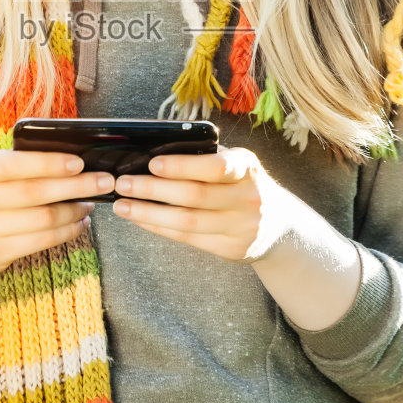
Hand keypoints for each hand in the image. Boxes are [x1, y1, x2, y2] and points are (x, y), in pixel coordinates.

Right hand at [0, 149, 114, 276]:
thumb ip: (26, 162)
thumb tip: (76, 162)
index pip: (16, 163)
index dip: (50, 163)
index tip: (80, 163)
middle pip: (36, 191)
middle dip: (76, 186)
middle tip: (104, 182)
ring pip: (44, 218)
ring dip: (75, 210)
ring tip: (91, 204)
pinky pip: (43, 240)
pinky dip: (68, 231)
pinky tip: (79, 223)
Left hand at [111, 145, 293, 261]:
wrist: (280, 226)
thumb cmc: (245, 185)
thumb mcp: (238, 165)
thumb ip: (207, 158)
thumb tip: (154, 153)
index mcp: (247, 168)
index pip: (216, 167)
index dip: (182, 166)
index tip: (152, 163)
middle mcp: (249, 198)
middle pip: (195, 196)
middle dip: (153, 190)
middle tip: (123, 183)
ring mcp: (242, 227)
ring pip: (187, 222)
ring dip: (149, 214)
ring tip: (122, 206)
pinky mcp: (232, 249)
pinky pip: (189, 239)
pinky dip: (160, 229)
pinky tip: (141, 220)